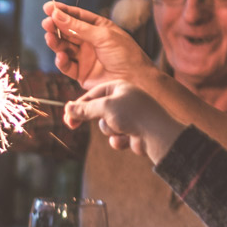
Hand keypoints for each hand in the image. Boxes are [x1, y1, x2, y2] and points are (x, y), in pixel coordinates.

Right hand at [41, 1, 153, 88]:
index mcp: (98, 28)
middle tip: (46, 23)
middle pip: (67, 31)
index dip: (62, 12)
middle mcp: (89, 41)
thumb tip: (57, 15)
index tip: (48, 8)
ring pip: (64, 48)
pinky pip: (66, 66)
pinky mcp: (81, 73)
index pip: (76, 16)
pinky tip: (61, 56)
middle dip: (56, 27)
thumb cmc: (125, 54)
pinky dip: (61, 61)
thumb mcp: (102, 36)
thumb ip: (78, 27)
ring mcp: (84, 57)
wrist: (135, 80)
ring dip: (56, 42)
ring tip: (50, 38)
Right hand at [63, 79, 184, 163]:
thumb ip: (84, 109)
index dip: (79, 104)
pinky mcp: (133, 132)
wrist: (159, 135)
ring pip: (106, 125)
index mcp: (119, 87)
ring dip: (109, 130)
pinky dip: (119, 140)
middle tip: (71, 125)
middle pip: (97, 109)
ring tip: (121, 129)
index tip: (67, 115)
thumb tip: (67, 108)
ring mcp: (129, 116)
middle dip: (91, 118)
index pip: (92, 94)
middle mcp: (124, 99)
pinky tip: (128, 140)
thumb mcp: (104, 108)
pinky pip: (116, 137)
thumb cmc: (134, 115)